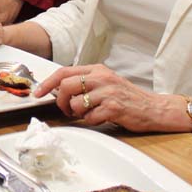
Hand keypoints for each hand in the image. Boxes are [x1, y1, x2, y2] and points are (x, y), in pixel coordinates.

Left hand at [34, 64, 175, 131]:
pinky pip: (89, 118)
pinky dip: (91, 121)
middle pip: (66, 86)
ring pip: (76, 104)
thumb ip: (85, 82)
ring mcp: (108, 92)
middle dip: (60, 101)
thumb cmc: (127, 97)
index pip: (64, 72)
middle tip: (67, 110)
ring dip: (78, 113)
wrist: (153, 108)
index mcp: (97, 70)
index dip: (47, 83)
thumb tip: (58, 90)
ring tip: (89, 113)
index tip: (38, 93)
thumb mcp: (105, 82)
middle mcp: (102, 78)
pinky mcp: (113, 107)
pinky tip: (101, 118)